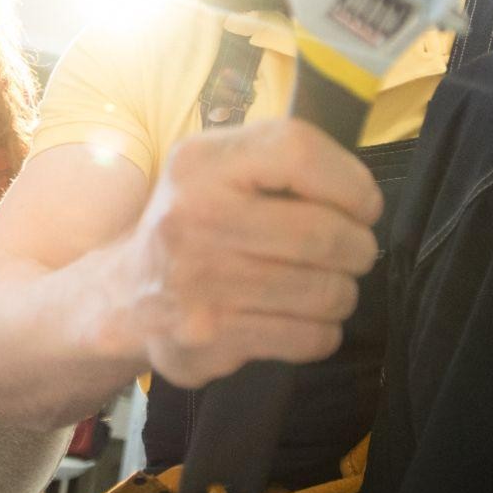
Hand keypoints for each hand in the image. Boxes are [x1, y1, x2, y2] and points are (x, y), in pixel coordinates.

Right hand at [122, 119, 381, 387]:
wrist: (128, 295)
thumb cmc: (196, 221)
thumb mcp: (217, 168)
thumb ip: (278, 160)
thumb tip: (360, 190)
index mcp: (199, 164)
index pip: (297, 153)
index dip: (351, 181)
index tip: (364, 205)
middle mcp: (192, 219)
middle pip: (322, 233)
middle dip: (358, 247)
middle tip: (354, 251)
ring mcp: (198, 284)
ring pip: (323, 292)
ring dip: (343, 291)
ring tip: (328, 284)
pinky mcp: (209, 339)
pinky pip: (307, 337)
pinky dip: (323, 331)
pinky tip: (305, 318)